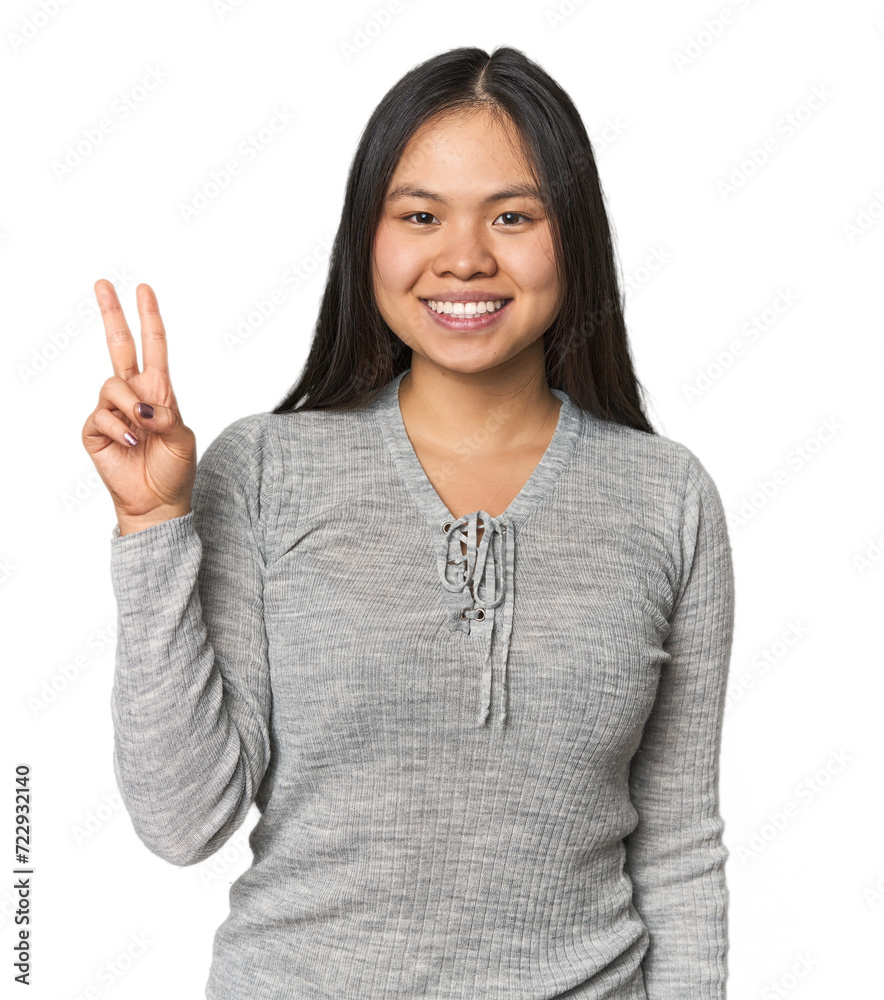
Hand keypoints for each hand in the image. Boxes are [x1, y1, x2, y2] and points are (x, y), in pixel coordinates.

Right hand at [82, 280, 196, 533]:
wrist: (158, 502)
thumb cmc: (174, 470)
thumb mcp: (183, 439)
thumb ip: (168, 416)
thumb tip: (143, 406)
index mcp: (159, 391)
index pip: (153, 347)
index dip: (149, 318)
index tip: (144, 290)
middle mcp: (133, 395)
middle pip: (119, 346)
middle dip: (112, 314)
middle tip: (103, 283)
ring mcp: (112, 411)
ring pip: (112, 385)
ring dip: (129, 406)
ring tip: (142, 432)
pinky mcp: (95, 430)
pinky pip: (101, 415)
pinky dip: (118, 429)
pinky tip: (130, 444)